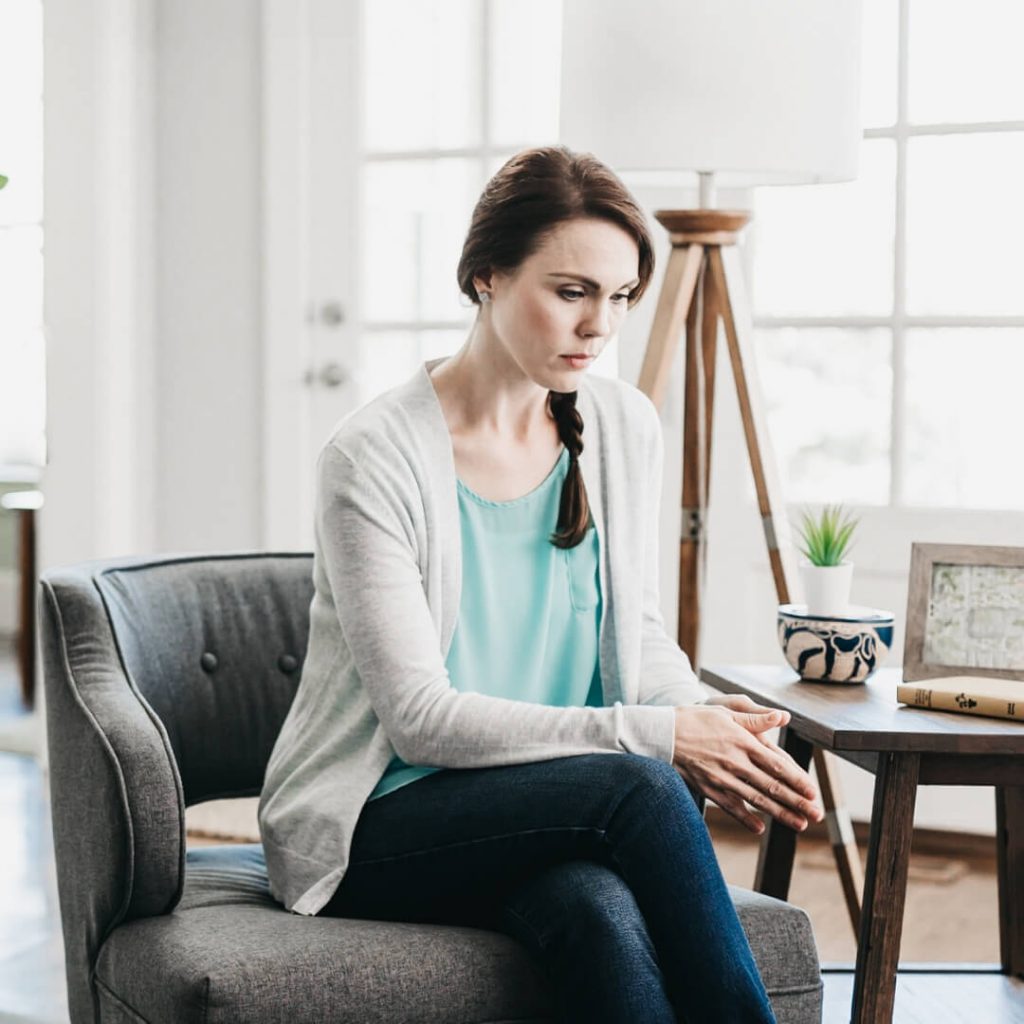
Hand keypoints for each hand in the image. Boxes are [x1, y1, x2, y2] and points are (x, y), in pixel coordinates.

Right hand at [672, 702, 823, 834]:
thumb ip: (756, 719)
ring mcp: (722, 778)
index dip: (797, 780)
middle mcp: (735, 762)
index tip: (813, 791)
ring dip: (780, 814)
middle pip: (772, 786)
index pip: (777, 764)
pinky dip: (745, 819)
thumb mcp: (726, 712)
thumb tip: (783, 717)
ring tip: (800, 824)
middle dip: (797, 802)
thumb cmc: (695, 719)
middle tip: (817, 814)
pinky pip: (730, 807)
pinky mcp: (708, 788)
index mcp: (742, 742)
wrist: (661, 734)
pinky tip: (760, 828)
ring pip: (756, 800)